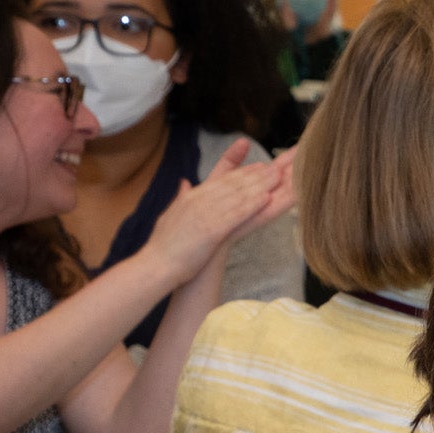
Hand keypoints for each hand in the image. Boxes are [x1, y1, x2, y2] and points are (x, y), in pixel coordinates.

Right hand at [142, 142, 295, 286]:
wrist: (155, 265)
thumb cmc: (164, 246)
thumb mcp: (171, 215)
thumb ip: (181, 198)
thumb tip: (184, 183)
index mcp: (190, 198)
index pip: (220, 180)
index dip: (242, 172)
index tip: (259, 166)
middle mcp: (197, 201)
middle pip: (232, 184)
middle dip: (255, 175)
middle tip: (276, 167)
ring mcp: (204, 214)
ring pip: (236, 195)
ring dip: (259, 185)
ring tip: (278, 178)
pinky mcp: (210, 229)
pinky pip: (235, 214)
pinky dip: (251, 204)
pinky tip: (267, 198)